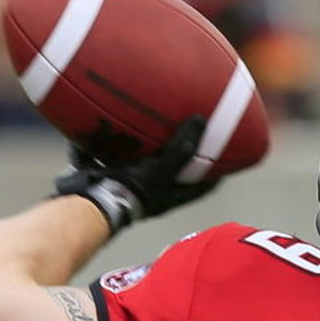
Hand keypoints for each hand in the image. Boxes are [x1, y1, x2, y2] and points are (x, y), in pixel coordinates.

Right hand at [53, 116, 217, 233]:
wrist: (87, 203)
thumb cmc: (130, 192)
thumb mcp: (161, 169)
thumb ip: (181, 149)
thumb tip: (200, 121)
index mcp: (169, 196)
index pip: (204, 186)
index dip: (219, 173)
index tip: (232, 156)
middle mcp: (150, 192)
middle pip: (174, 173)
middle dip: (181, 155)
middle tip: (192, 132)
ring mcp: (126, 184)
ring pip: (139, 161)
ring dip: (141, 145)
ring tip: (147, 121)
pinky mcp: (103, 176)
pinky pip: (107, 154)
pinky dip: (105, 139)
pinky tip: (101, 116)